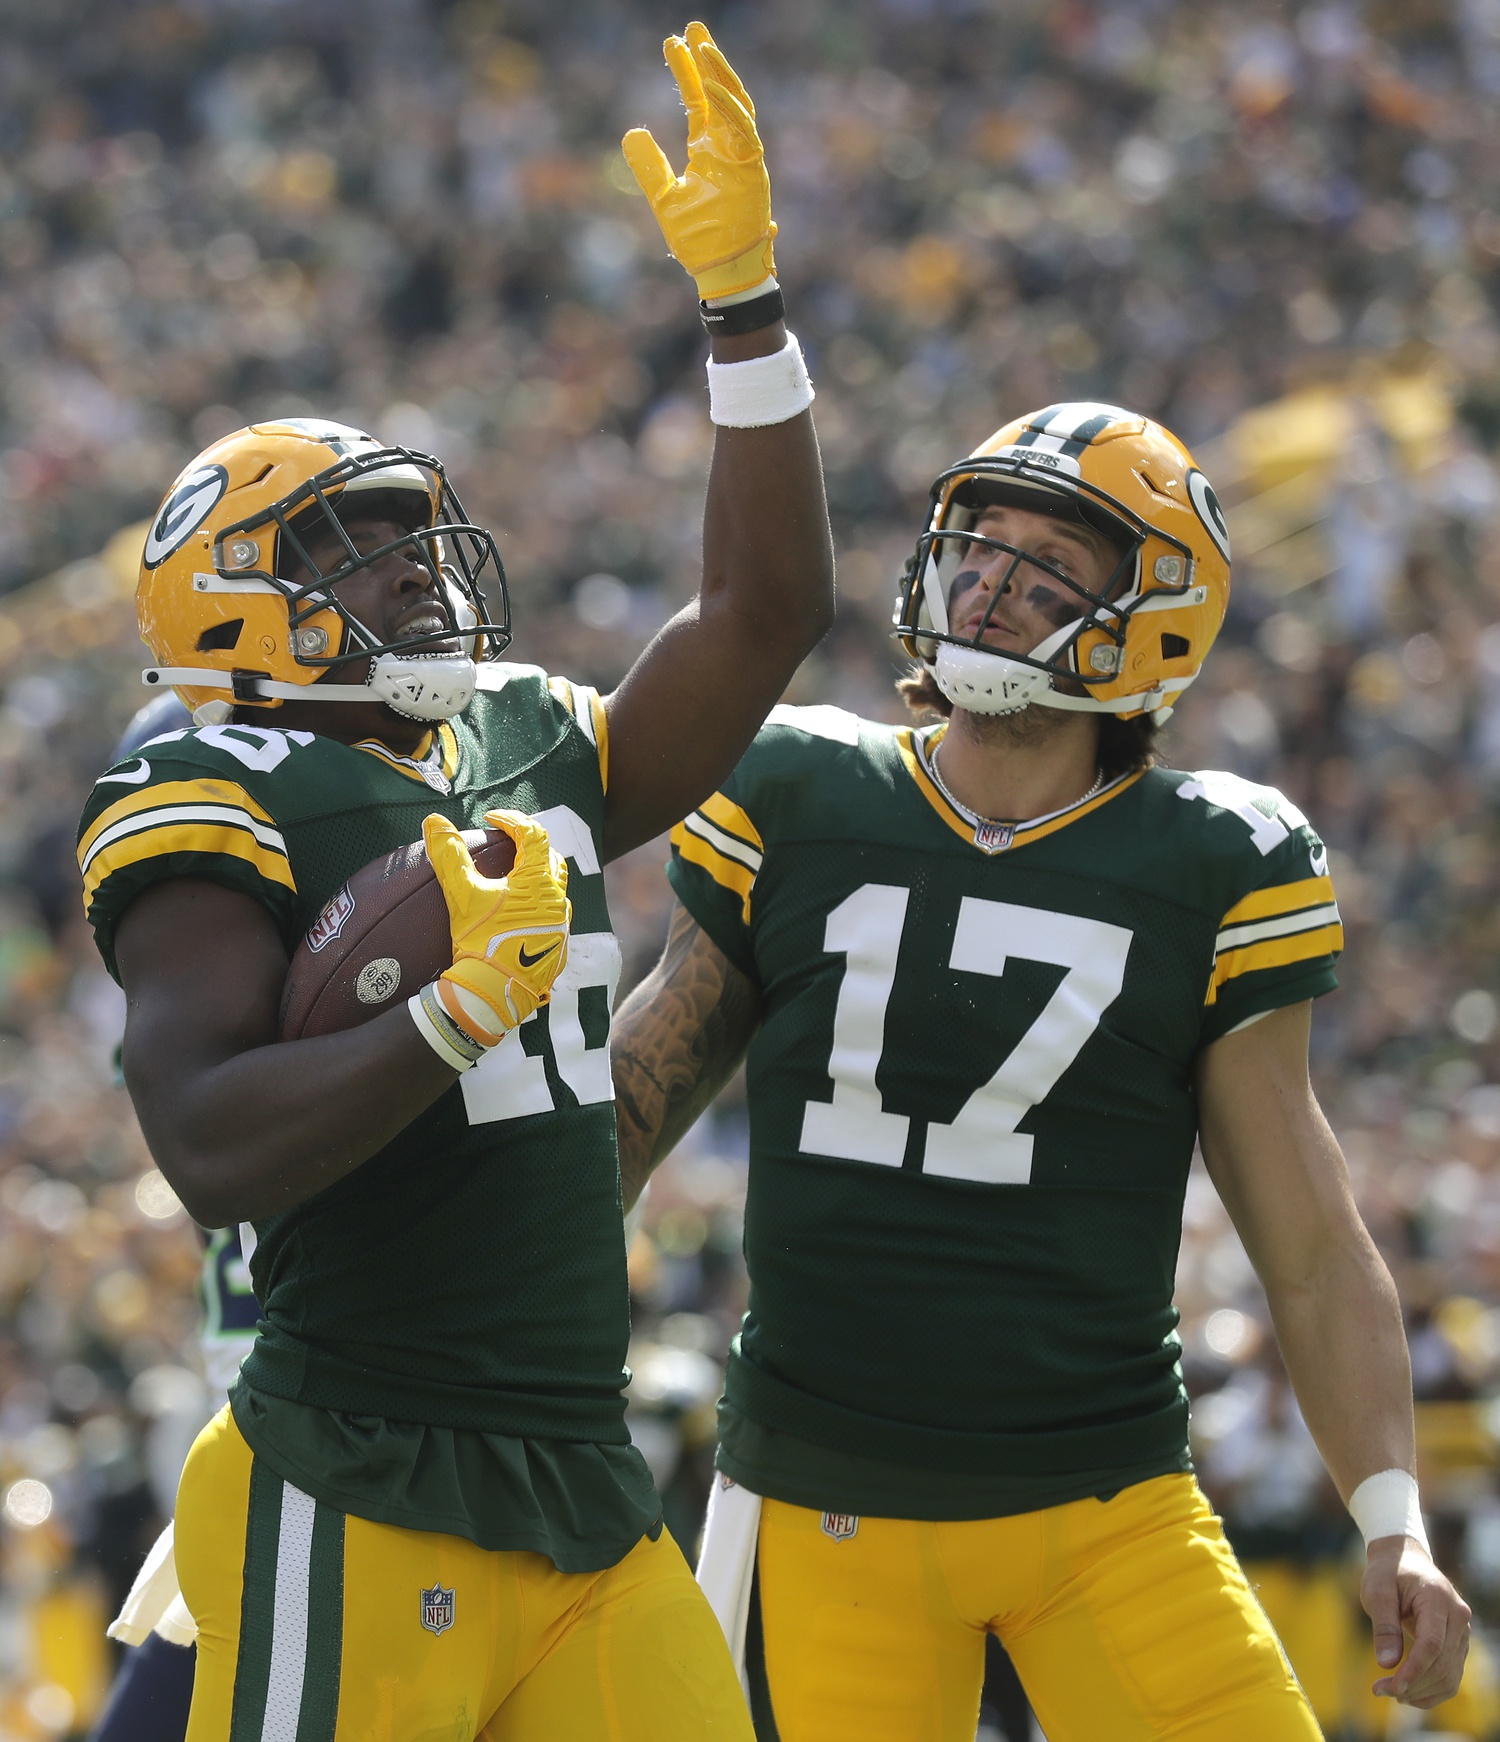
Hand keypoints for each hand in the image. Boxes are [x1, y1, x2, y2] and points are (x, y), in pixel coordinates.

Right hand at [423, 809, 569, 1045]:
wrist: (494, 993)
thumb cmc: (479, 942)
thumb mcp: (462, 896)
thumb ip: (449, 855)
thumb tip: (433, 820)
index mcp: (537, 882)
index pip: (534, 834)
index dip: (512, 820)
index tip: (491, 819)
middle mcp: (558, 900)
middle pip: (552, 860)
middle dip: (531, 848)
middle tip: (508, 846)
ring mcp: (562, 925)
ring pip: (556, 891)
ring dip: (538, 879)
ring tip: (513, 881)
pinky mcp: (560, 947)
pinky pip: (554, 918)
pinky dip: (540, 908)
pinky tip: (520, 916)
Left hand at [622, 21, 775, 298]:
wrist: (719, 272)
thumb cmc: (698, 241)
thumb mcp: (664, 198)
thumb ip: (649, 166)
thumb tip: (632, 131)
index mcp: (708, 151)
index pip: (697, 101)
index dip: (686, 72)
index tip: (672, 43)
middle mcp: (727, 148)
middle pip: (719, 93)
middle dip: (706, 60)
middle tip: (692, 27)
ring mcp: (742, 157)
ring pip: (736, 105)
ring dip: (720, 76)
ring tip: (702, 47)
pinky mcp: (753, 171)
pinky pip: (745, 132)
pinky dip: (731, 111)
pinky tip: (713, 91)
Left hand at [1361, 1534, 1470, 1707]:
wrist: (1405, 1560)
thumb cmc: (1388, 1573)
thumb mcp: (1377, 1590)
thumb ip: (1383, 1625)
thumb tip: (1386, 1664)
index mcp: (1438, 1598)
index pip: (1432, 1644)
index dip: (1414, 1669)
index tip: (1392, 1686)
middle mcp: (1458, 1617)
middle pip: (1442, 1663)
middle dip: (1413, 1683)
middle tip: (1380, 1690)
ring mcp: (1462, 1632)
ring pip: (1450, 1675)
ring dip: (1422, 1691)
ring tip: (1391, 1692)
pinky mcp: (1458, 1644)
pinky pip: (1450, 1675)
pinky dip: (1431, 1689)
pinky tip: (1408, 1693)